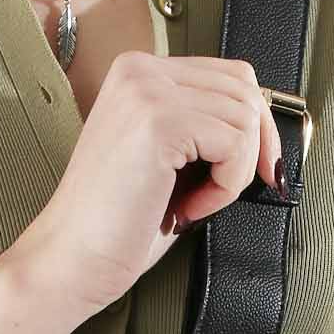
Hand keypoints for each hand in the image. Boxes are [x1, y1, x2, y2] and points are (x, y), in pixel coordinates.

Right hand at [0, 51, 280, 333]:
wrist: (69, 263)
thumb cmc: (113, 228)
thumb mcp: (167, 163)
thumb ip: (203, 130)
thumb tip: (264, 128)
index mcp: (138, 73)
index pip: (229, 75)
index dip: (253, 127)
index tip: (251, 172)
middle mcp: (140, 70)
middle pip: (244, 87)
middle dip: (253, 148)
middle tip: (223, 195)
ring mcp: (147, 91)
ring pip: (245, 115)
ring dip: (233, 173)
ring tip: (192, 205)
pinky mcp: (159, 122)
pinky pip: (233, 143)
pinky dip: (224, 187)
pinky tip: (188, 209)